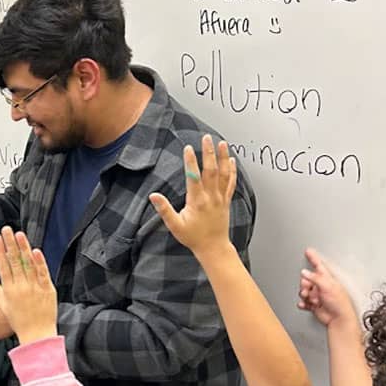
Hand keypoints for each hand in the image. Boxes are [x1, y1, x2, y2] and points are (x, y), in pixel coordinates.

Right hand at [0, 227, 57, 344]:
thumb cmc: (19, 321)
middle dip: (9, 244)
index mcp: (8, 289)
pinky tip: (35, 250)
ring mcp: (34, 288)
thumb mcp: (2, 304)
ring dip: (23, 248)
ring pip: (28, 264)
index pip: (2, 265)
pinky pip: (43, 273)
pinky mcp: (47, 289)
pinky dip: (39, 262)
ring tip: (19, 234)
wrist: (37, 334)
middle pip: (13, 261)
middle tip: (6, 229)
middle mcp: (20, 287)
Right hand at [149, 135, 237, 258]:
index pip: (193, 177)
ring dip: (223, 157)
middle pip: (211, 171)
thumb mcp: (175, 226)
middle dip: (208, 153)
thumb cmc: (193, 237)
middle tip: (206, 138)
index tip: (188, 148)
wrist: (213, 247)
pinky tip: (232, 160)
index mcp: (197, 201)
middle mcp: (211, 197)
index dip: (191, 161)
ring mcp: (220, 198)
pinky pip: (231, 183)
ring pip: (223, 174)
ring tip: (222, 143)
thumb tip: (153, 196)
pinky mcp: (226, 201)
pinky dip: (232, 170)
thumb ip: (164, 209)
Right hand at [297, 249, 356, 328]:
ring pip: (304, 291)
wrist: (338, 319)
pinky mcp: (314, 305)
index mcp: (328, 279)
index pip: (319, 266)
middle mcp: (322, 286)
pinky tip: (306, 304)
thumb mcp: (328, 286)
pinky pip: (304, 302)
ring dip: (304, 295)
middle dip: (305, 285)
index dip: (313, 258)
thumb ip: (315, 278)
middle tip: (308, 289)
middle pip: (307, 280)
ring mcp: (318, 295)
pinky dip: (303, 303)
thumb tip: (305, 272)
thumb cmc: (339, 303)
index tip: (308, 251)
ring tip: (311, 299)